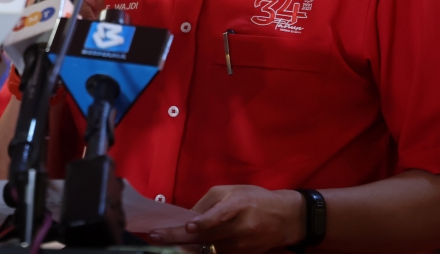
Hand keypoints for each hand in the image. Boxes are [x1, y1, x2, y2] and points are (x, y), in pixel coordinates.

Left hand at [148, 185, 304, 253]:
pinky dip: (199, 250)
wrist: (285, 218)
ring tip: (161, 240)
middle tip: (155, 236)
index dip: (205, 222)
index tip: (189, 227)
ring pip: (209, 249)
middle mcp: (241, 228)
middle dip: (179, 237)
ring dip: (184, 246)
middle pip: (207, 236)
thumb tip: (187, 218)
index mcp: (239, 205)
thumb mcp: (232, 191)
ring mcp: (242, 245)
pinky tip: (183, 247)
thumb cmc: (254, 199)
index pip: (221, 215)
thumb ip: (209, 203)